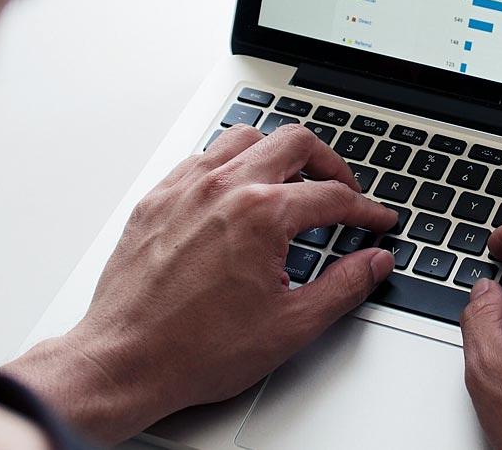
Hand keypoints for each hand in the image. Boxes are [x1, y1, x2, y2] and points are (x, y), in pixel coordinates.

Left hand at [0, 124, 396, 443]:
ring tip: (290, 181)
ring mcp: (185, 189)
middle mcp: (223, 189)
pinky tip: (235, 192)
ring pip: (244, 138)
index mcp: (262, 215)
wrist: (126, 362)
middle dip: (330, 164)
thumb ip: (344, 286)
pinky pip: (200, 158)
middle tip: (343, 190)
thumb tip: (374, 262)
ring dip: (276, 153)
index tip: (375, 221)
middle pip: (294, 143)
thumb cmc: (195, 350)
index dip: (365, 210)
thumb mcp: (290, 326)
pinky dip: (228, 166)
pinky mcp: (156, 200)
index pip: (332, 196)